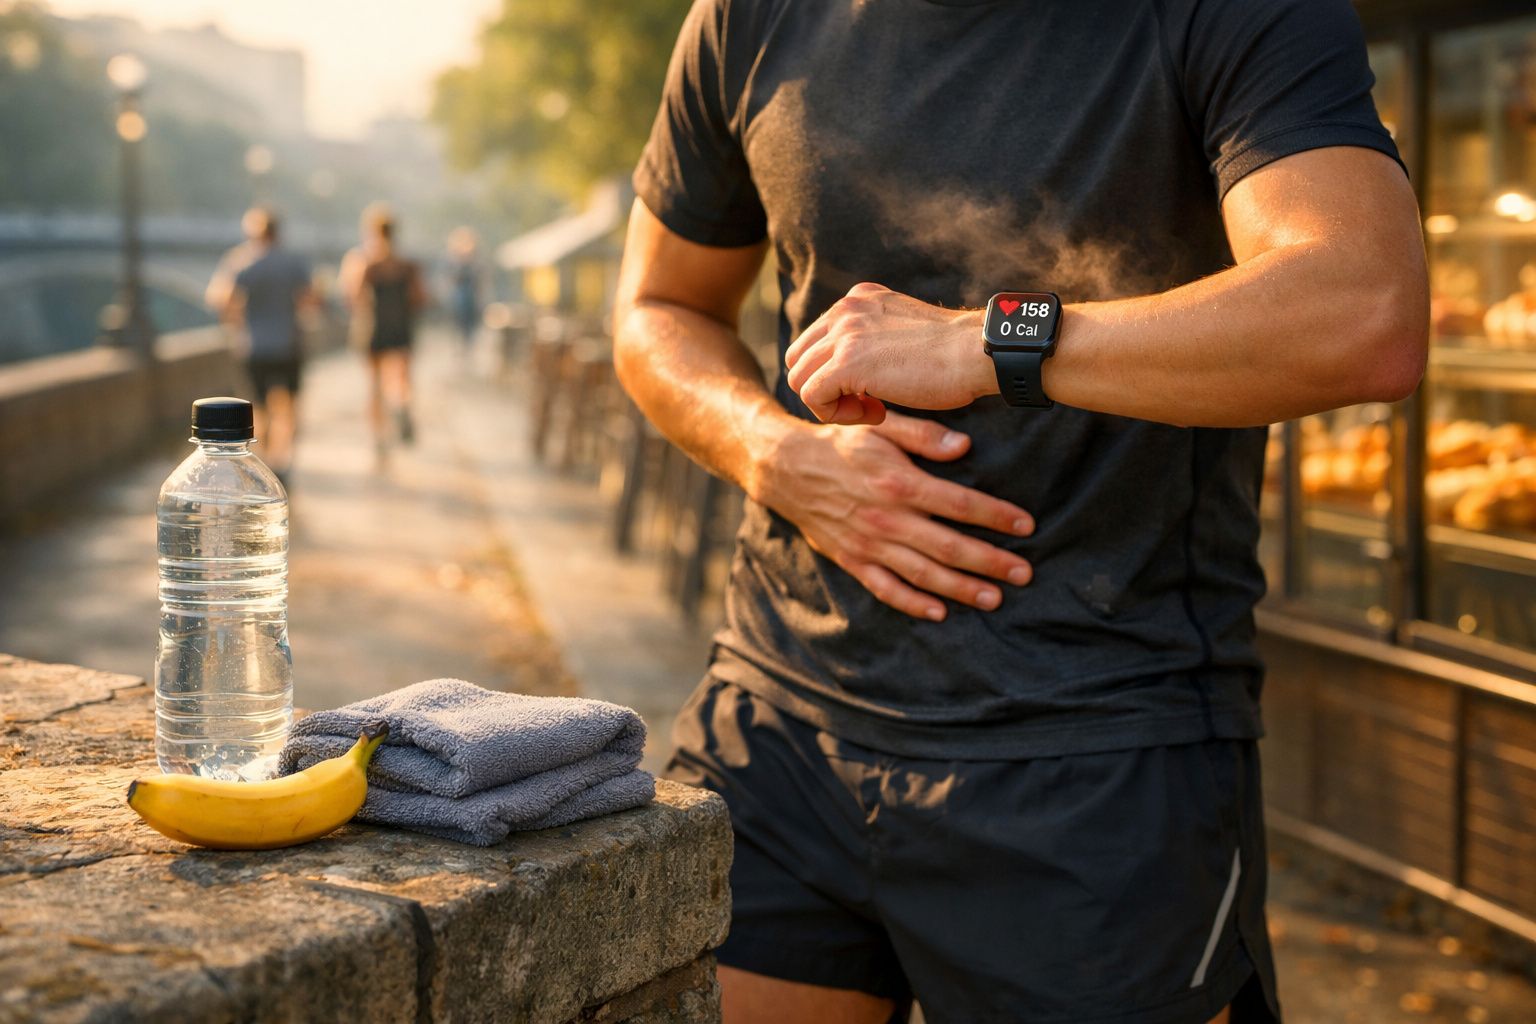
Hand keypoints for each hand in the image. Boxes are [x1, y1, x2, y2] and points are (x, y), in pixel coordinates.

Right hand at [753, 411, 1033, 620]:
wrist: (784, 468)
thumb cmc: (839, 442)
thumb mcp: (880, 426)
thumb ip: (923, 435)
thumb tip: (964, 446)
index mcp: (899, 482)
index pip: (960, 504)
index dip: (997, 516)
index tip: (1027, 526)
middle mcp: (887, 518)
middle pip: (949, 546)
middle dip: (991, 562)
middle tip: (1025, 574)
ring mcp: (869, 543)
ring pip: (923, 573)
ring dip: (961, 588)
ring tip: (994, 598)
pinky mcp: (852, 560)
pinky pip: (886, 588)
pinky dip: (913, 603)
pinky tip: (940, 612)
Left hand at [784, 282, 994, 423]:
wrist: (976, 353)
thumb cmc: (952, 353)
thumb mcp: (901, 332)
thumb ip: (874, 338)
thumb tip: (853, 371)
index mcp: (857, 299)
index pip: (816, 341)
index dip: (835, 373)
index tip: (874, 387)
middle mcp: (844, 310)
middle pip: (799, 358)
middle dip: (824, 388)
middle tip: (866, 403)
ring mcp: (843, 334)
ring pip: (799, 378)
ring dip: (831, 404)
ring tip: (871, 410)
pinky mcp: (846, 363)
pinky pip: (811, 396)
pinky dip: (835, 415)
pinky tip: (876, 413)